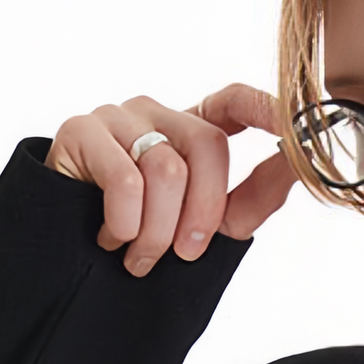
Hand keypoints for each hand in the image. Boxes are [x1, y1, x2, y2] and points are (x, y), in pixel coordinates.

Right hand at [45, 85, 295, 273]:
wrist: (62, 262)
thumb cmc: (133, 240)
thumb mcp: (197, 227)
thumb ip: (244, 203)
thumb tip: (292, 171)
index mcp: (185, 129)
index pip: (234, 101)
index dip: (267, 108)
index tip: (300, 125)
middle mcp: (153, 113)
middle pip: (207, 147)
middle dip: (204, 213)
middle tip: (185, 256)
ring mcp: (115, 116)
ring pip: (167, 170)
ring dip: (159, 233)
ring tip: (138, 258)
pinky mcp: (79, 132)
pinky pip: (127, 183)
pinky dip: (126, 227)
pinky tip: (109, 240)